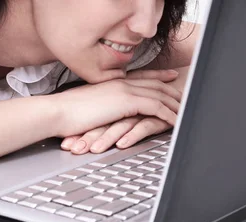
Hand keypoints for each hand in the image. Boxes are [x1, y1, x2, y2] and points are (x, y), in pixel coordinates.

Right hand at [51, 69, 179, 138]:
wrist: (58, 112)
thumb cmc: (66, 113)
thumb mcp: (87, 105)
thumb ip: (101, 105)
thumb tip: (104, 111)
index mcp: (111, 82)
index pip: (141, 76)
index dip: (158, 76)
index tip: (170, 76)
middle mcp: (121, 83)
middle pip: (155, 84)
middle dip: (173, 90)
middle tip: (187, 95)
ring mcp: (125, 90)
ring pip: (159, 94)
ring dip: (175, 104)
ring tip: (187, 112)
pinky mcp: (128, 102)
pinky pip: (156, 107)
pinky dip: (169, 114)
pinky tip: (176, 121)